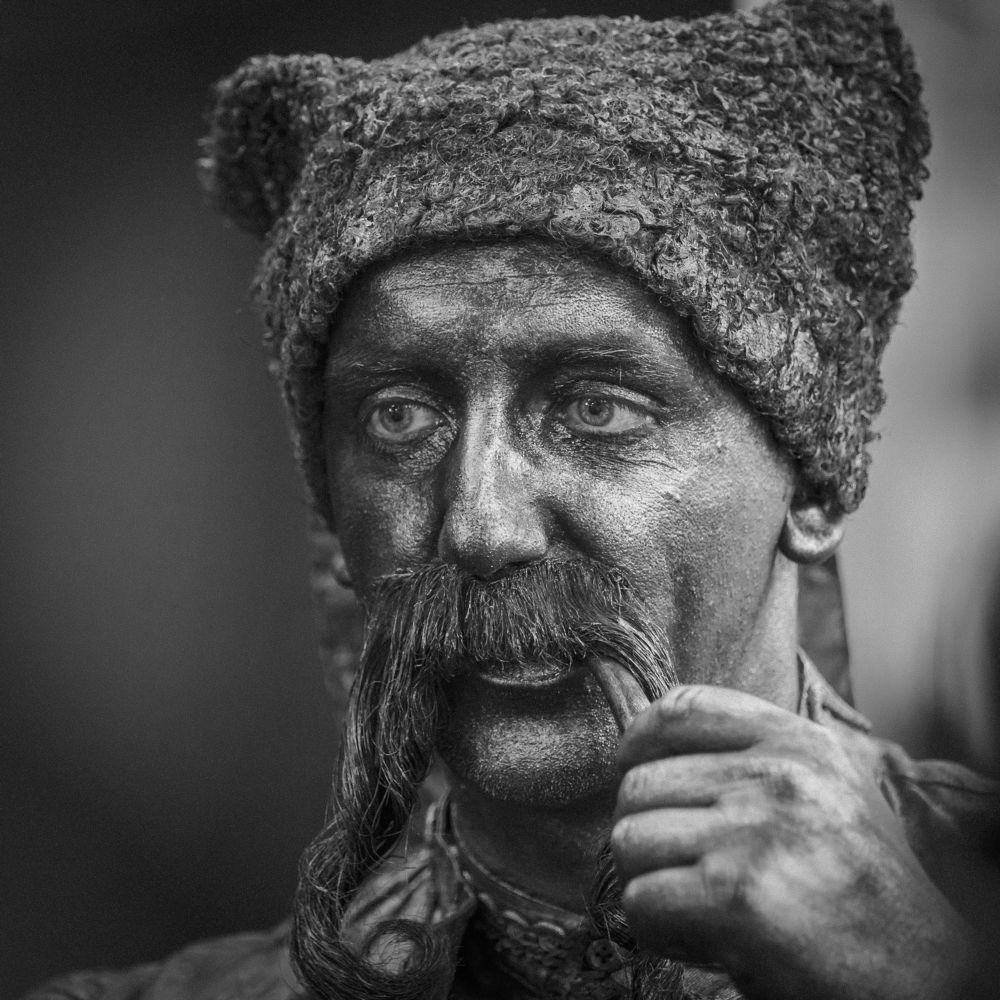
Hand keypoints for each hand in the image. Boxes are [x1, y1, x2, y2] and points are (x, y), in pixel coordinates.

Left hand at [611, 685, 971, 999]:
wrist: (927, 979)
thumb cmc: (862, 890)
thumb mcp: (826, 793)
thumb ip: (754, 760)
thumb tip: (653, 746)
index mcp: (798, 742)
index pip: (683, 707)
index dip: (637, 738)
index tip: (628, 767)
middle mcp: (778, 775)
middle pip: (639, 784)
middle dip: (644, 834)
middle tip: (681, 873)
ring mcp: (756, 830)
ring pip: (629, 839)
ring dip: (648, 883)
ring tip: (695, 907)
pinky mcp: (737, 894)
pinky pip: (640, 899)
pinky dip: (656, 928)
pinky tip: (701, 939)